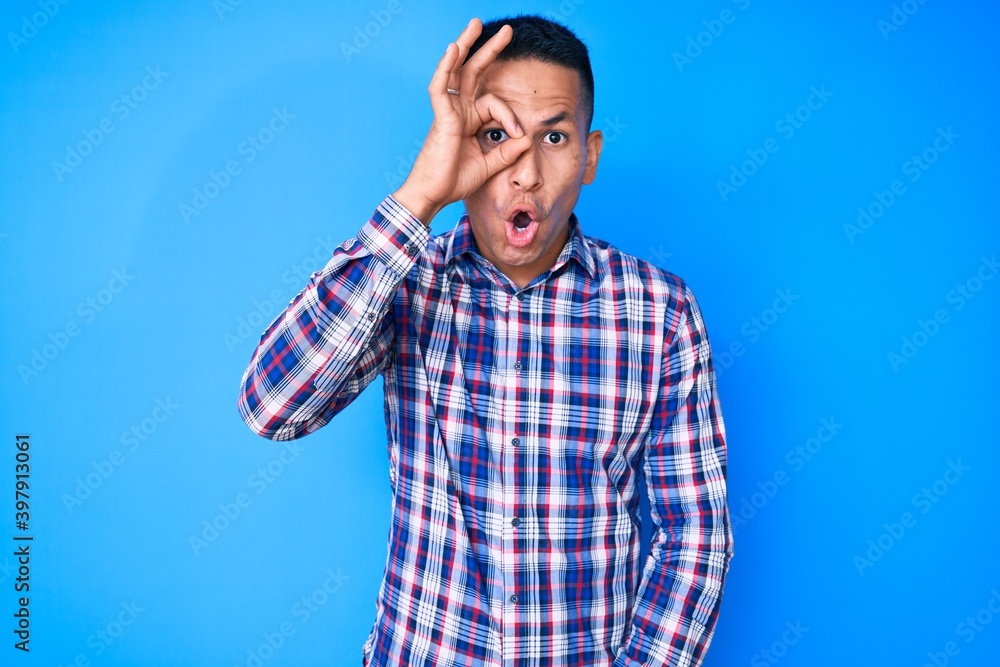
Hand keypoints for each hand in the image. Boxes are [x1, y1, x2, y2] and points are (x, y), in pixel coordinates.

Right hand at [392, 17, 531, 225]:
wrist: (434, 195)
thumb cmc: (454, 181)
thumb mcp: (490, 165)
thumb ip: (507, 152)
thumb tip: (527, 139)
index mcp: (469, 121)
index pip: (494, 103)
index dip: (510, 116)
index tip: (520, 134)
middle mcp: (459, 111)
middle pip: (473, 72)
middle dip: (489, 50)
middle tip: (507, 31)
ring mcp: (449, 111)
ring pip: (456, 70)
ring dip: (466, 46)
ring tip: (477, 24)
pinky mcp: (441, 117)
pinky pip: (440, 86)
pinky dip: (445, 67)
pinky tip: (454, 49)